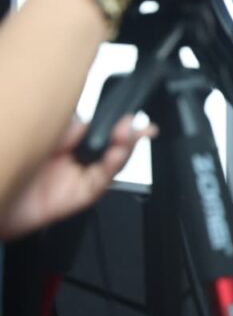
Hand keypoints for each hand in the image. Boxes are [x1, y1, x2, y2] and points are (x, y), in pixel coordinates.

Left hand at [0, 116, 156, 240]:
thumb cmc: (7, 166)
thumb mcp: (38, 137)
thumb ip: (64, 130)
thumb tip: (90, 122)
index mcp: (63, 143)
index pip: (97, 129)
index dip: (115, 123)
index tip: (128, 117)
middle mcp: (72, 161)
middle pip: (110, 147)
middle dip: (127, 136)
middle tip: (136, 127)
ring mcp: (75, 179)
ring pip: (110, 165)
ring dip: (124, 151)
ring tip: (131, 138)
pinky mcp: (76, 197)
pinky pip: (98, 183)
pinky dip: (110, 169)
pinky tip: (116, 156)